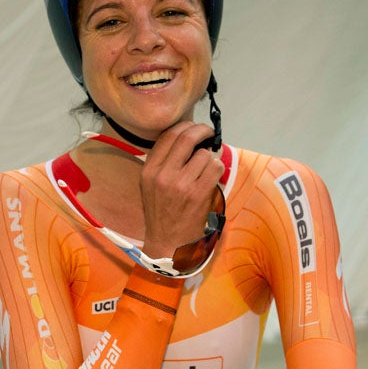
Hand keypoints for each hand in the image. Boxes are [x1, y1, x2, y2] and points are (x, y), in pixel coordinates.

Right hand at [139, 121, 223, 258]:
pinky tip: (213, 176)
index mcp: (149, 170)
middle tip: (209, 133)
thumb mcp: (151, 185)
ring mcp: (181, 185)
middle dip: (203, 130)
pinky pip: (215, 167)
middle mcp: (162, 175)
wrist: (167, 243)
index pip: (168, 135)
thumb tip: (187, 137)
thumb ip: (163, 161)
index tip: (194, 127)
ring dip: (211, 157)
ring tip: (207, 167)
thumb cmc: (162, 212)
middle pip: (187, 137)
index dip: (186, 126)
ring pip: (205, 154)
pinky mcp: (198, 194)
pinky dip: (218, 168)